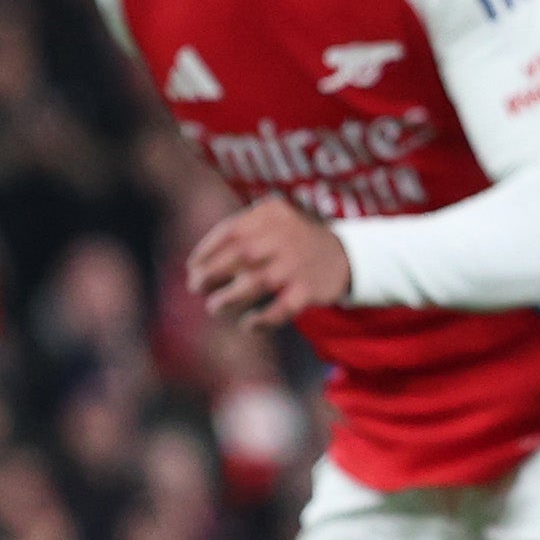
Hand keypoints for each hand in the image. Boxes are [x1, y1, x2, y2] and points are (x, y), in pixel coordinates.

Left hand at [189, 196, 351, 330]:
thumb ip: (242, 233)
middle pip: (240, 255)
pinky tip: (248, 325)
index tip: (192, 267)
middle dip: (211, 273)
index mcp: (271, 215)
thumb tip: (198, 266)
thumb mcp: (273, 221)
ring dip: (229, 297)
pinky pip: (281, 309)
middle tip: (196, 286)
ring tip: (214, 307)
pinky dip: (262, 320)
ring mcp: (297, 264)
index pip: (230, 231)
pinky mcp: (309, 290)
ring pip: (256, 282)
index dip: (206, 251)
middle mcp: (284, 236)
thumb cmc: (295, 241)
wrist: (346, 255)